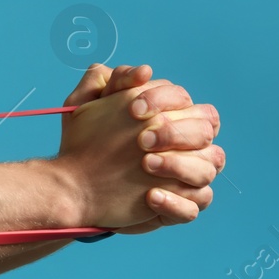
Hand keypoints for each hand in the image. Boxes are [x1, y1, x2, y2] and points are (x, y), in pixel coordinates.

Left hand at [56, 63, 222, 231]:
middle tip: (140, 140)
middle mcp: (188, 147)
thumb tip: (143, 71)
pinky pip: (194, 207)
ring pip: (207, 168)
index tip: (132, 108)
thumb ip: (110, 82)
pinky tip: (150, 196)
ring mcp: (186, 179)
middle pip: (205, 132)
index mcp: (172, 118)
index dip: (165, 100)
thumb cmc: (86, 141)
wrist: (71, 184)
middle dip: (174, 133)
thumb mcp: (86, 107)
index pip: (186, 101)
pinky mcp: (178, 207)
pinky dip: (176, 202)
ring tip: (145, 164)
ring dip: (179, 165)